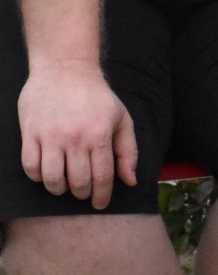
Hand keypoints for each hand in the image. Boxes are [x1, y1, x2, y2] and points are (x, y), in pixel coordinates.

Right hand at [18, 61, 136, 208]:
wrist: (66, 69)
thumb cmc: (97, 96)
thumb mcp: (122, 119)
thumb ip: (128, 151)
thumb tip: (130, 181)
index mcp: (100, 135)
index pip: (102, 177)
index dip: (102, 196)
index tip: (100, 205)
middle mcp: (75, 138)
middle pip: (77, 182)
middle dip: (82, 194)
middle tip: (83, 194)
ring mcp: (50, 136)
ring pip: (52, 179)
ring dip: (59, 190)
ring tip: (64, 187)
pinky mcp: (30, 133)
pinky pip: (30, 166)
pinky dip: (37, 177)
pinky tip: (46, 174)